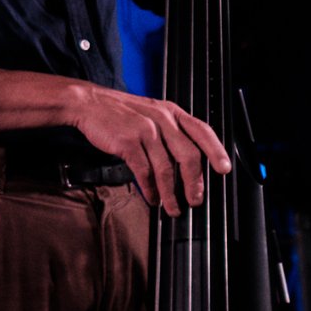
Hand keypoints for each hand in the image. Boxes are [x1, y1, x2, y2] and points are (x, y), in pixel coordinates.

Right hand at [68, 86, 230, 217]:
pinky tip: (151, 197)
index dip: (216, 151)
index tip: (223, 169)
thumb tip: (185, 161)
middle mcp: (161, 119)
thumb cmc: (117, 111)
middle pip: (188, 155)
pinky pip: (144, 171)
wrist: (87, 103)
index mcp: (170, 111)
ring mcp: (145, 130)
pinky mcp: (128, 142)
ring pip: (166, 168)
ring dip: (170, 193)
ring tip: (172, 207)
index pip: (202, 131)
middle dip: (194, 183)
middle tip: (195, 200)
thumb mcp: (149, 112)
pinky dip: (150, 189)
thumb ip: (168, 130)